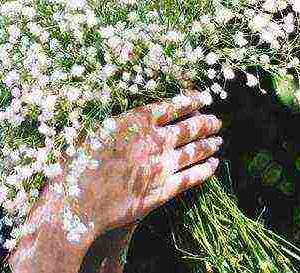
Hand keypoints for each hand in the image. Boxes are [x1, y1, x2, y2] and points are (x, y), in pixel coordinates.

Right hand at [68, 90, 221, 234]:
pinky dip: (206, 169)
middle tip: (217, 120)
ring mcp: (161, 165)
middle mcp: (154, 140)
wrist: (80, 201)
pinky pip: (192, 177)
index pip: (174, 104)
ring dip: (210, 144)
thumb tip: (144, 111)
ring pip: (194, 151)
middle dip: (207, 122)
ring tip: (219, 140)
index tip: (202, 97)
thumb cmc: (83, 162)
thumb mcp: (101, 129)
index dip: (192, 100)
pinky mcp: (163, 190)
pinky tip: (213, 165)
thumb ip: (125, 119)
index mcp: (137, 120)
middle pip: (190, 127)